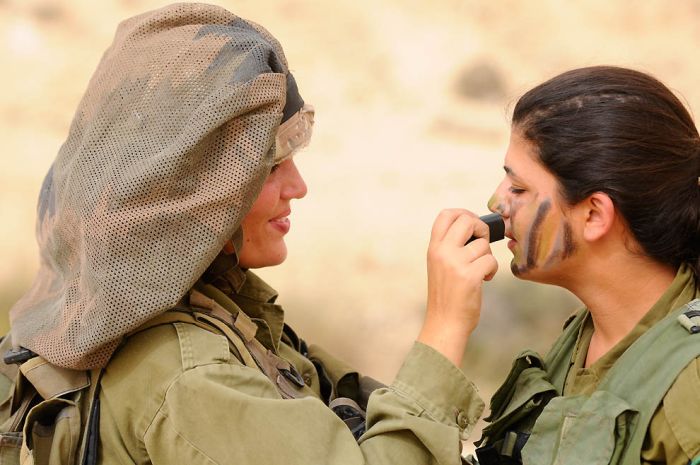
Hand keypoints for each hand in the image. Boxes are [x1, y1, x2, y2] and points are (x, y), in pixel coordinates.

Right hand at [417, 209, 498, 365]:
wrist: (444, 323)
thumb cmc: (447, 295)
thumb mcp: (439, 265)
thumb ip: (450, 246)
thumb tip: (475, 227)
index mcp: (434, 248)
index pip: (445, 214)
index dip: (463, 213)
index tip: (472, 225)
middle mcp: (442, 252)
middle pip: (467, 220)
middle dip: (481, 228)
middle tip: (481, 244)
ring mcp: (455, 264)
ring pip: (483, 244)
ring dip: (487, 257)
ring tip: (480, 270)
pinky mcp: (470, 276)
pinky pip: (491, 261)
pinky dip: (491, 270)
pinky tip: (484, 280)